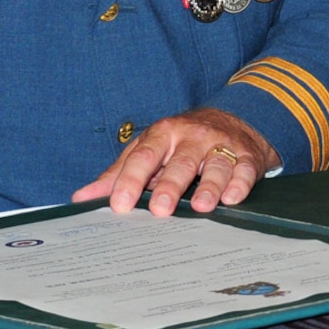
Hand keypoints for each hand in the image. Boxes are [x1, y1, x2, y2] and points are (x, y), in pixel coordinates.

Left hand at [73, 107, 278, 216]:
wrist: (237, 119)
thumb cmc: (183, 142)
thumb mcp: (150, 150)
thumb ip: (119, 173)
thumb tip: (81, 198)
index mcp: (164, 133)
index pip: (144, 155)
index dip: (130, 179)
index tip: (119, 204)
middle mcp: (193, 137)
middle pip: (181, 161)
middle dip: (170, 185)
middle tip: (160, 210)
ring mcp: (222, 145)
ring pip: (216, 164)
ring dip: (209, 185)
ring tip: (202, 206)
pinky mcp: (247, 156)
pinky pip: (245, 169)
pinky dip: (240, 183)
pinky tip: (232, 198)